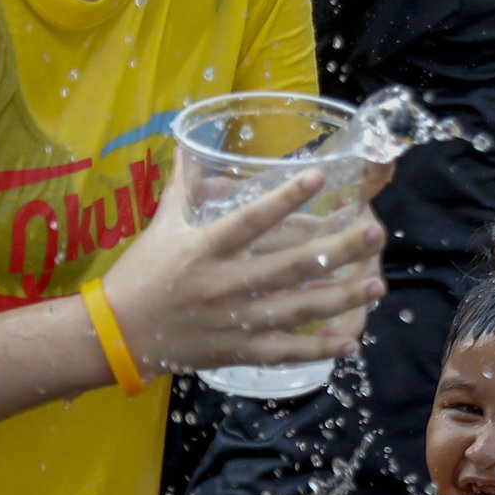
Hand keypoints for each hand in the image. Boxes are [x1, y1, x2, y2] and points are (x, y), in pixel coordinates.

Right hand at [101, 149, 387, 379]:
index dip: (286, 198)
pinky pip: (285, 351)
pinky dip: (318, 349)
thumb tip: (190, 143)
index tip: (320, 177)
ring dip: (342, 297)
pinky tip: (349, 342)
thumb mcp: (161, 227)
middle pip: (291, 265)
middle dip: (338, 251)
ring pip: (299, 308)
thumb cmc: (140, 275)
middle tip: (375, 234)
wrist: (117, 335)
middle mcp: (226, 284)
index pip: (251, 219)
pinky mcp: (239, 351)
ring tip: (377, 284)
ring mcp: (236, 320)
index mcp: (206, 249)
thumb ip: (182, 187)